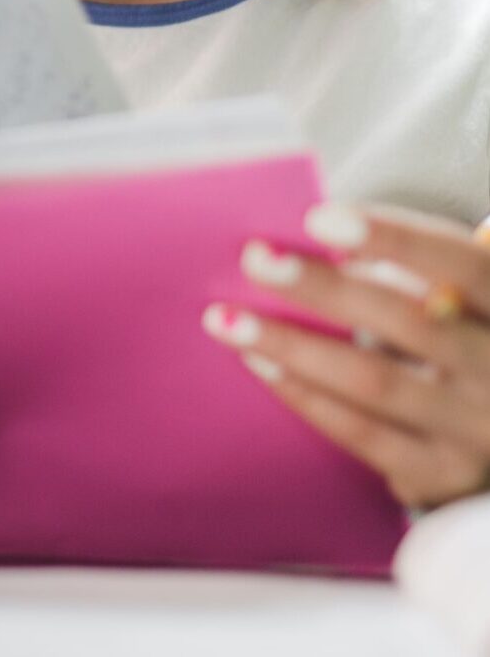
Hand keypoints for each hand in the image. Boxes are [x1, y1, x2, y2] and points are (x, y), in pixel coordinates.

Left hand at [203, 202, 489, 509]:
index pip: (459, 263)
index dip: (393, 238)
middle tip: (253, 259)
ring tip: (225, 318)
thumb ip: (389, 264)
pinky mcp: (442, 471)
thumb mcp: (441, 287)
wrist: (488, 412)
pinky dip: (304, 393)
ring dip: (293, 346)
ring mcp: (478, 428)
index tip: (316, 217)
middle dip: (324, 290)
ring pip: (376, 382)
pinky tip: (257, 361)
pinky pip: (361, 433)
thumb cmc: (446, 321)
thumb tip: (291, 239)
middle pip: (409, 323)